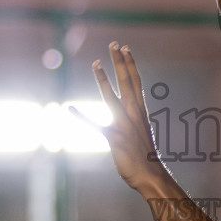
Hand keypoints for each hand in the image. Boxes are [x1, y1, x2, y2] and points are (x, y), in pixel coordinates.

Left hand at [82, 42, 169, 195]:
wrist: (151, 176)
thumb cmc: (146, 157)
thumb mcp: (142, 133)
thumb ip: (134, 121)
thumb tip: (130, 116)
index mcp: (141, 111)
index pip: (136, 82)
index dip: (130, 64)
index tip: (126, 49)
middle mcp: (134, 114)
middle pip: (127, 81)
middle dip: (120, 62)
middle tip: (114, 44)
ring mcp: (123, 124)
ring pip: (112, 96)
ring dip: (103, 79)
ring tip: (96, 63)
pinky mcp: (113, 137)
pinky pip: (95, 125)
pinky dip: (81, 117)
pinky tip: (70, 108)